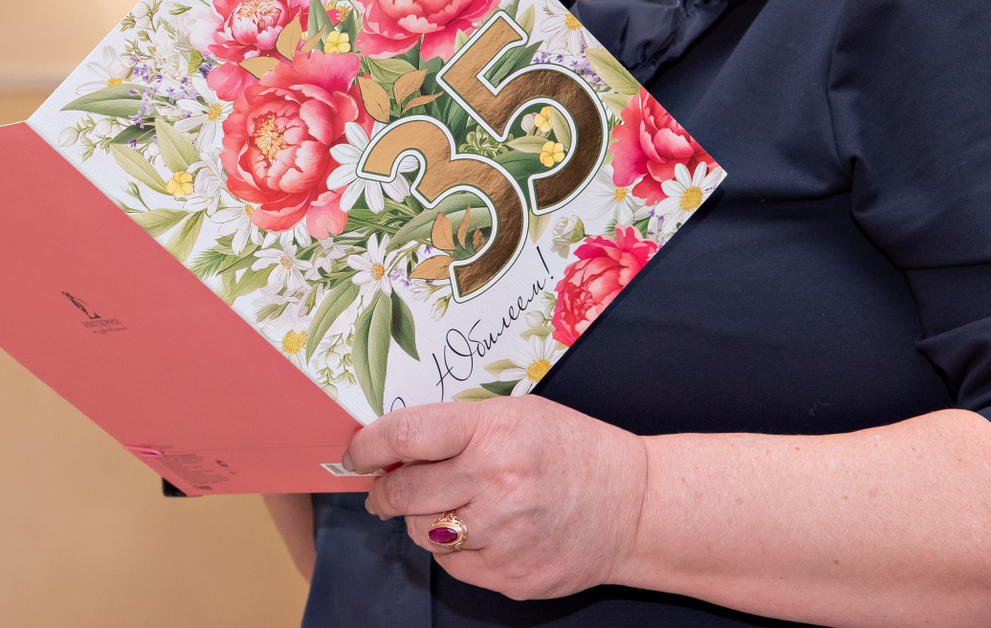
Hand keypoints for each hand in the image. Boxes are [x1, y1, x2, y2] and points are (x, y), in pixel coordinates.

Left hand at [345, 395, 647, 600]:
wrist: (635, 506)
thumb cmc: (569, 450)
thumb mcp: (514, 415)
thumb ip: (454, 428)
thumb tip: (390, 448)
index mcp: (493, 433)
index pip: (405, 436)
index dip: (368, 446)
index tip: (355, 453)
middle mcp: (495, 483)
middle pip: (403, 493)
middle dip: (383, 491)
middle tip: (383, 488)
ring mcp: (503, 535)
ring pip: (422, 533)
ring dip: (419, 520)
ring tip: (445, 506)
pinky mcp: (510, 575)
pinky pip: (452, 565)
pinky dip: (452, 549)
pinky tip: (477, 530)